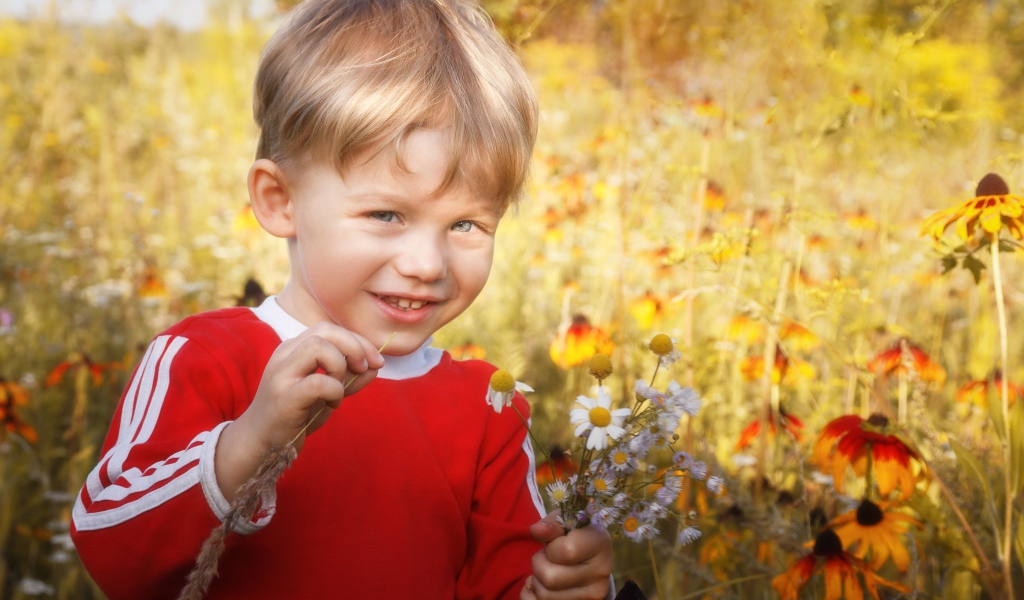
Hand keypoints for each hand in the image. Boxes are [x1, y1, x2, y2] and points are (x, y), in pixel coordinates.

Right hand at [216, 322, 383, 499]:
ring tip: (339, 389)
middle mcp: (285, 355)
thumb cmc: (294, 415)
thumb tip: (376, 366)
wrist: (261, 443)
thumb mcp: (327, 392)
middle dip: (354, 346)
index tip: (376, 361)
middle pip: (324, 330)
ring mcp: (281, 375)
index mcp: (293, 349)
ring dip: (340, 367)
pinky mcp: (284, 398)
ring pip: (318, 348)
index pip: (329, 329)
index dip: (357, 341)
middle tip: (364, 368)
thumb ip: (349, 378)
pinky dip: (335, 391)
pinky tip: (332, 404)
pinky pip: (318, 382)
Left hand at [522, 511, 612, 599]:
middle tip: (546, 557)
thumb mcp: (565, 523)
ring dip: (537, 580)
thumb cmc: (573, 535)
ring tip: (548, 569)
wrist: (589, 558)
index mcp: (600, 543)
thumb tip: (536, 530)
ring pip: (545, 595)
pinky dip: (533, 596)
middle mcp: (601, 571)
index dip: (551, 546)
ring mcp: (593, 594)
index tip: (555, 543)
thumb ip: (551, 524)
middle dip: (539, 564)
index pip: (566, 551)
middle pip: (550, 577)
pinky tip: (542, 585)